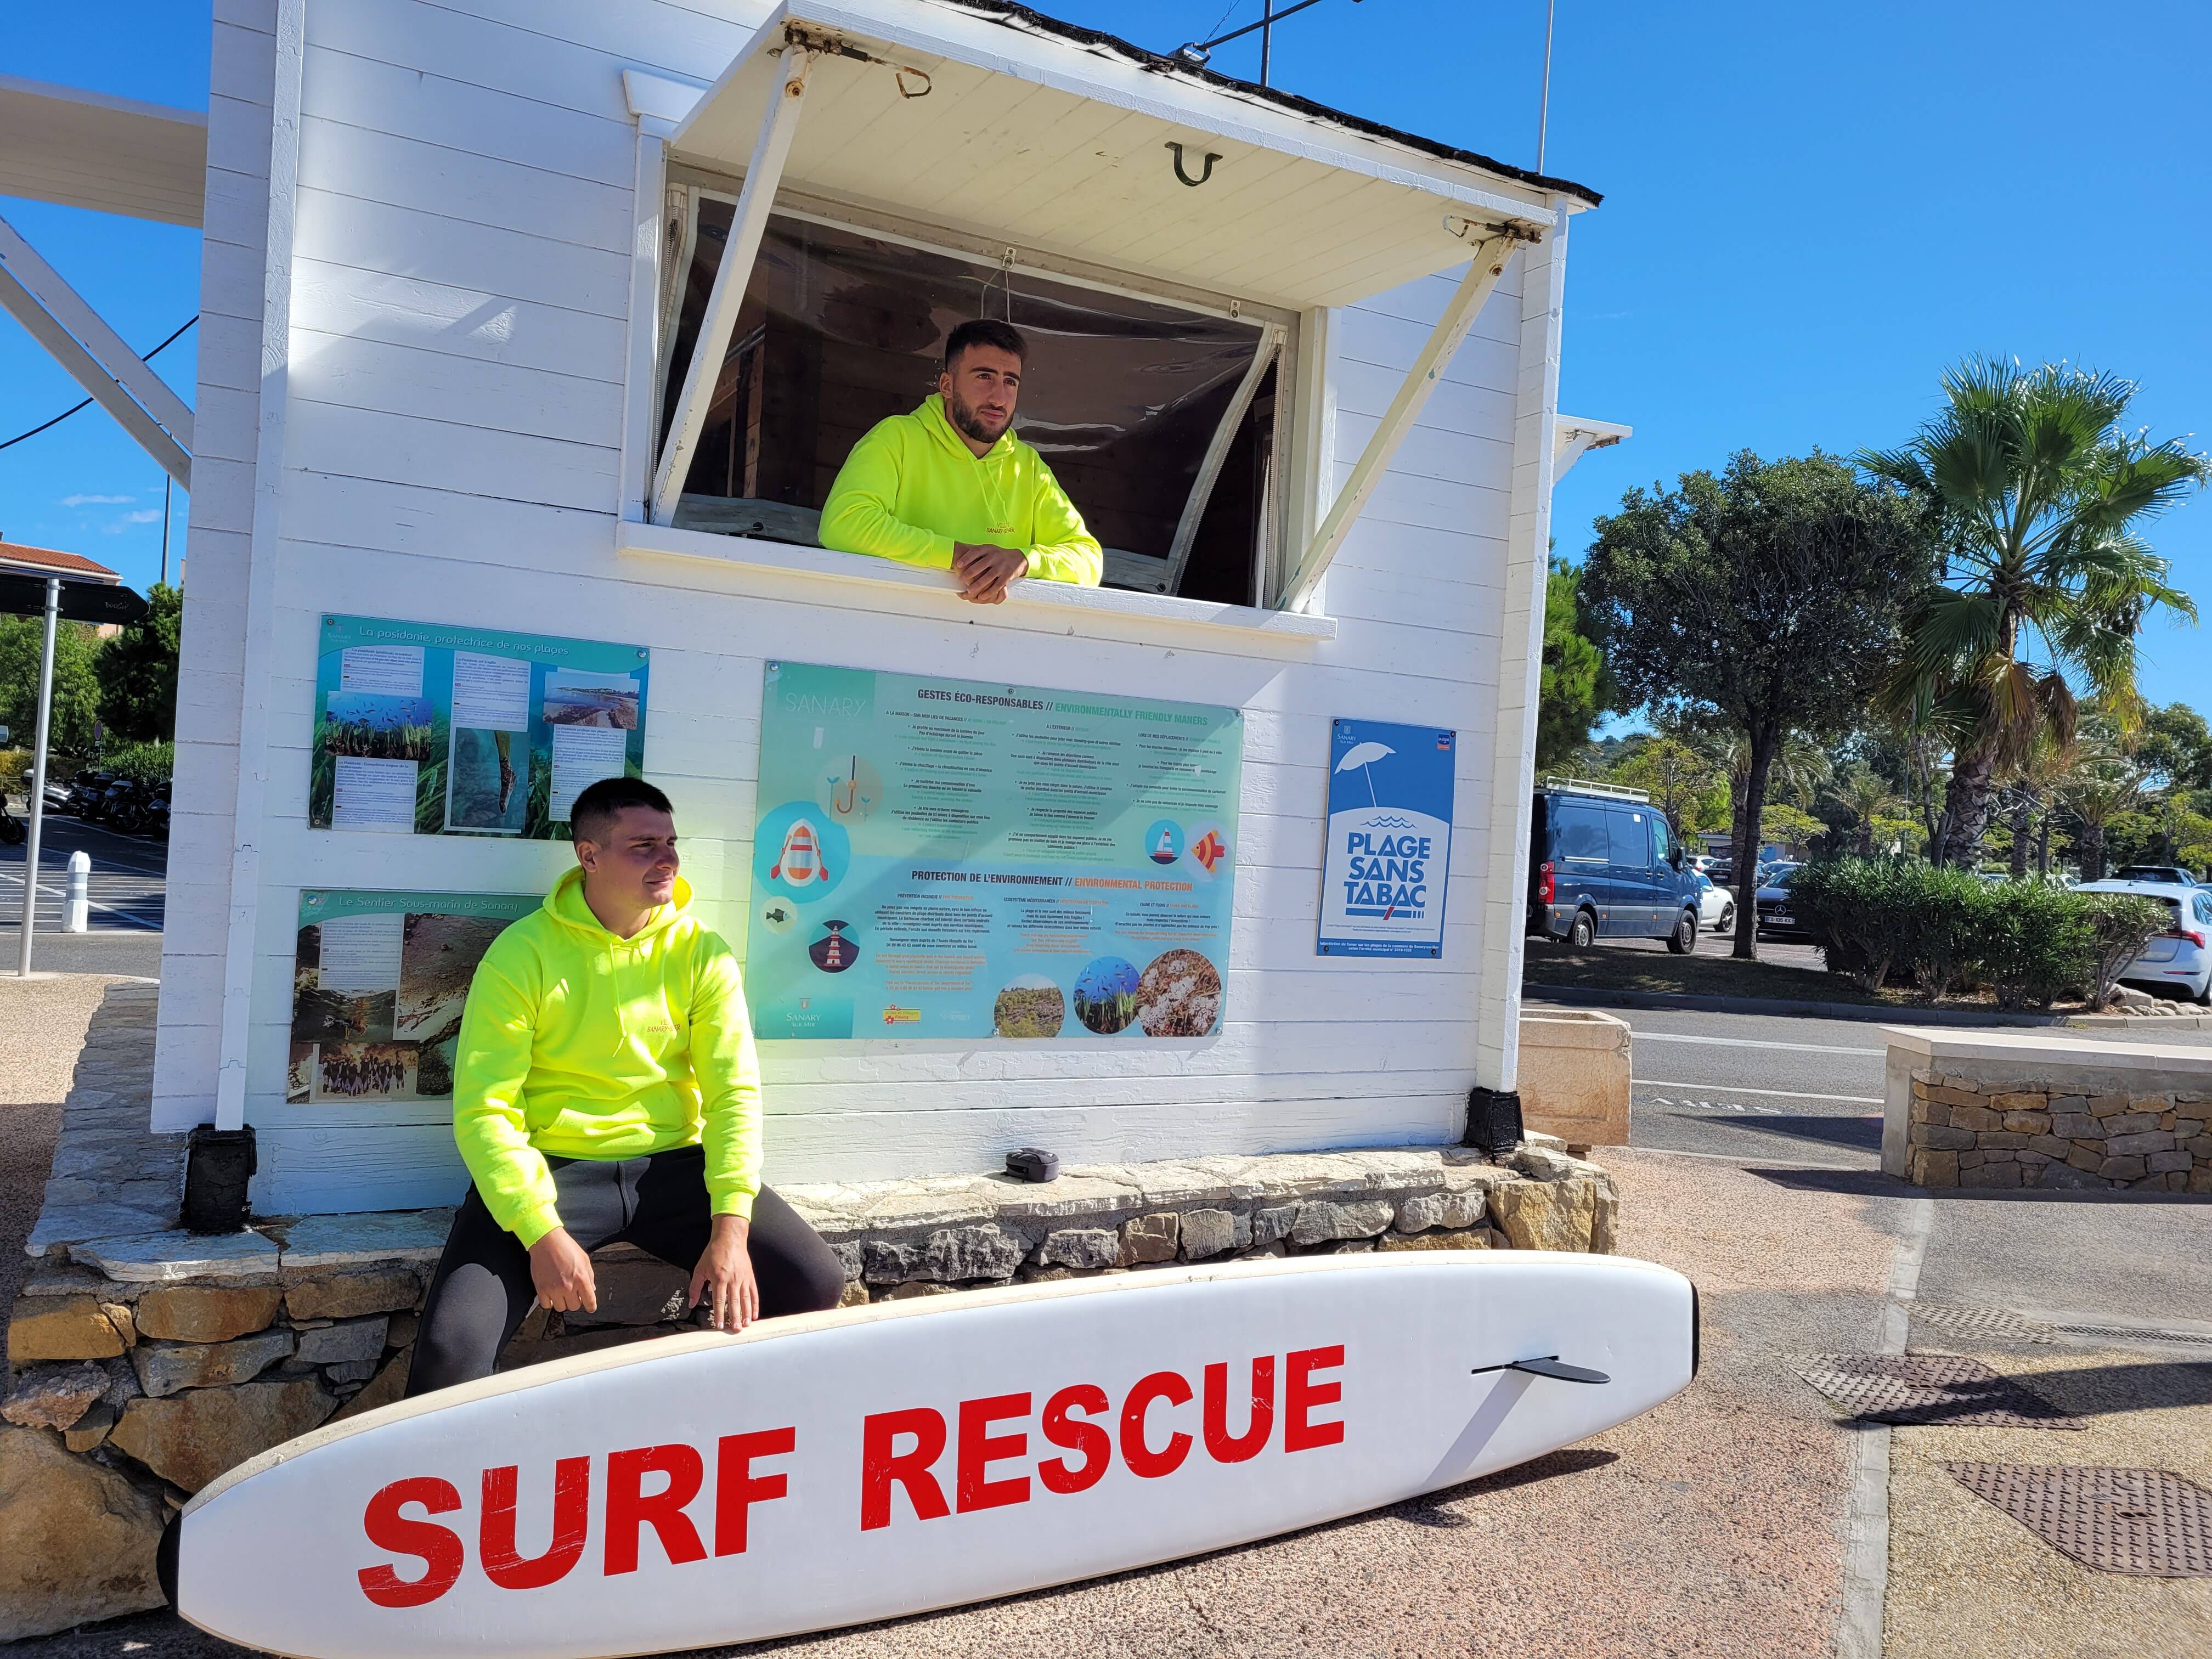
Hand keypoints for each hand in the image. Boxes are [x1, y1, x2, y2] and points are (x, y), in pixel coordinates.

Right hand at [527, 1227, 596, 1314]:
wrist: (547, 1241)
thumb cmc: (566, 1247)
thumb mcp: (584, 1260)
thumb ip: (590, 1276)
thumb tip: (592, 1289)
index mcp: (582, 1279)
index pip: (590, 1302)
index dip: (590, 1306)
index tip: (589, 1306)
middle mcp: (569, 1286)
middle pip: (574, 1307)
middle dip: (575, 1301)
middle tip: (572, 1293)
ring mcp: (554, 1289)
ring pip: (560, 1308)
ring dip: (562, 1302)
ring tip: (560, 1292)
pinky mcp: (541, 1289)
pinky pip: (546, 1305)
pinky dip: (549, 1302)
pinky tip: (551, 1294)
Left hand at [688, 1214, 759, 1332]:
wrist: (730, 1238)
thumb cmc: (713, 1253)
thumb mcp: (700, 1268)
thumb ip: (695, 1287)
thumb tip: (691, 1303)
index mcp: (719, 1279)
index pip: (719, 1301)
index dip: (719, 1315)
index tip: (719, 1326)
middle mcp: (732, 1280)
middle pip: (734, 1302)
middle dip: (734, 1317)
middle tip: (735, 1330)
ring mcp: (743, 1278)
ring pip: (745, 1299)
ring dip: (746, 1313)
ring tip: (745, 1325)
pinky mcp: (750, 1276)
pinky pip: (753, 1292)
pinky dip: (754, 1304)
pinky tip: (754, 1314)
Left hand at [950, 543, 1025, 604]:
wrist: (1017, 558)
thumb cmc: (998, 555)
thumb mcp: (988, 549)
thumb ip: (977, 552)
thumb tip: (958, 553)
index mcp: (988, 549)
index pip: (976, 552)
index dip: (967, 558)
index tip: (958, 564)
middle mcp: (995, 557)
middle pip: (981, 565)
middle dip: (970, 573)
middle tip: (960, 579)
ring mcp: (1001, 566)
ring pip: (989, 576)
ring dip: (978, 584)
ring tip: (969, 590)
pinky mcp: (1007, 575)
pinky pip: (998, 585)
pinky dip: (989, 591)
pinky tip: (982, 596)